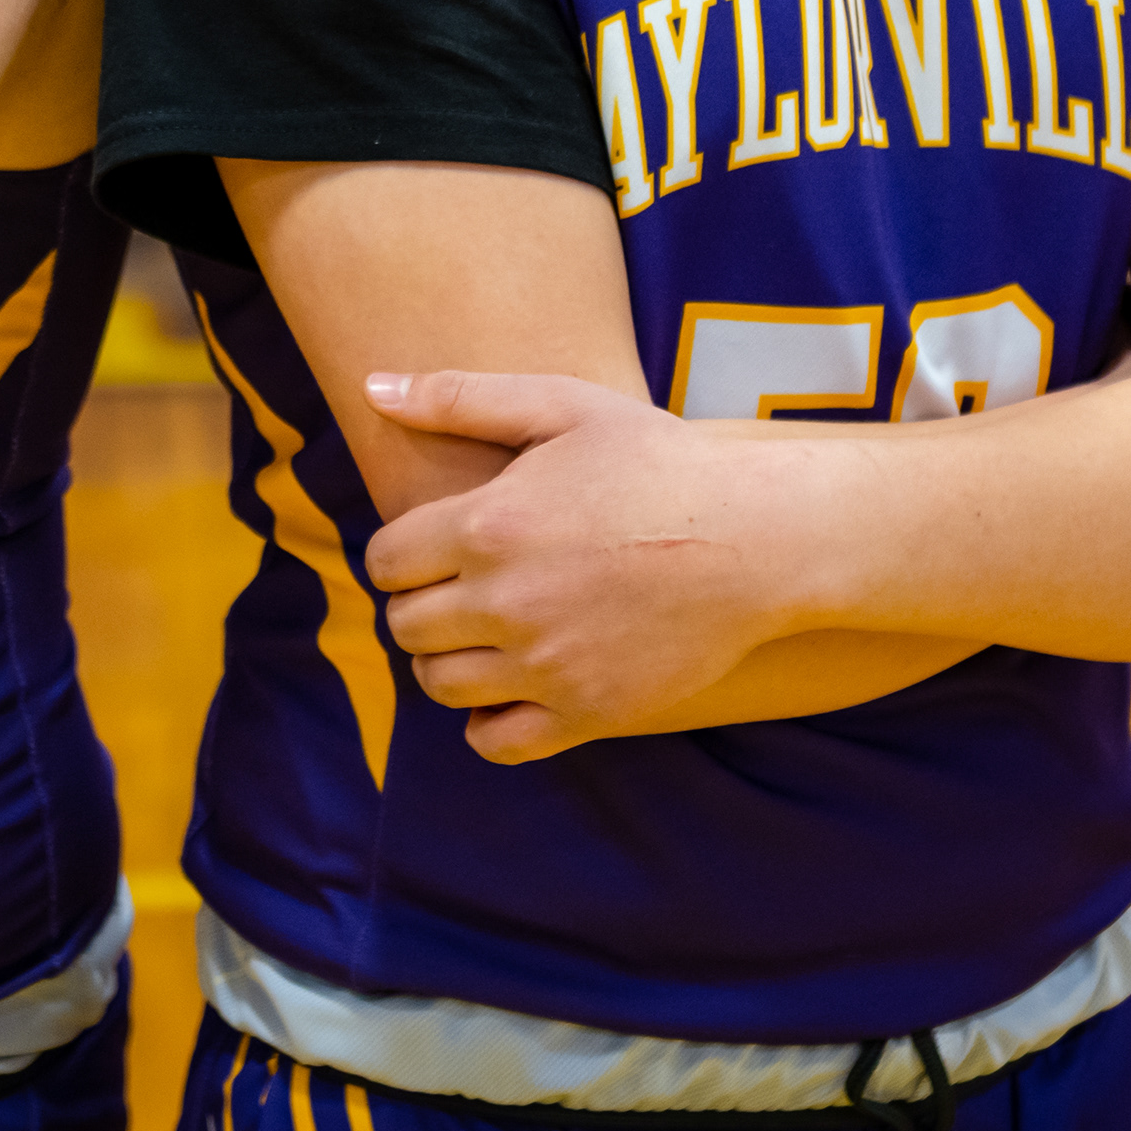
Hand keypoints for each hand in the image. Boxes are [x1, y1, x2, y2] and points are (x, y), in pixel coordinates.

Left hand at [359, 370, 841, 764]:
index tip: (433, 548)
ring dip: (447, 660)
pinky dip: (487, 723)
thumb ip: (460, 397)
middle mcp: (505, 602)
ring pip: (439, 684)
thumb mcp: (563, 405)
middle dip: (420, 605)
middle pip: (405, 626)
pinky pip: (497, 742)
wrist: (758, 538)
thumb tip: (372, 388)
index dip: (401, 553)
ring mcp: (546, 664)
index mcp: (487, 526)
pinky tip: (509, 687)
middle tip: (457, 589)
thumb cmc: (659, 462)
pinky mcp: (588, 710)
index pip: (385, 562)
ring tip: (482, 634)